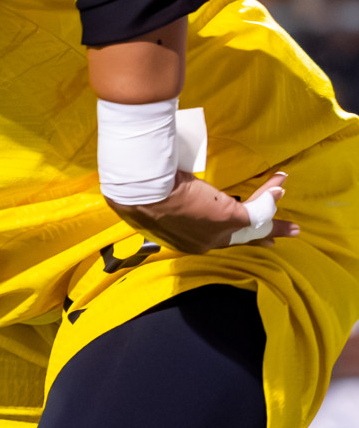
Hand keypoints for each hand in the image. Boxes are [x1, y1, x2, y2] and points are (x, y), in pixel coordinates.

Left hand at [108, 170, 297, 253]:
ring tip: (283, 197)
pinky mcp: (227, 217)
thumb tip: (170, 187)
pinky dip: (268, 195)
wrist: (141, 192)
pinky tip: (277, 185)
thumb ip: (171, 201)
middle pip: (240, 237)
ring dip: (272, 211)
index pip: (215, 238)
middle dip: (265, 231)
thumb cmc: (143, 191)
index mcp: (185, 240)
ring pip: (252, 223)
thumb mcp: (159, 200)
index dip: (232, 232)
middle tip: (287, 231)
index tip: (241, 228)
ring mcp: (217, 232)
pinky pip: (257, 209)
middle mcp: (203, 242)